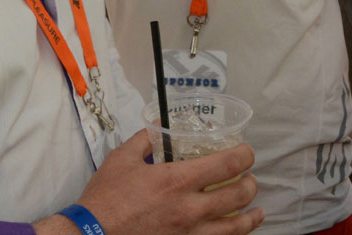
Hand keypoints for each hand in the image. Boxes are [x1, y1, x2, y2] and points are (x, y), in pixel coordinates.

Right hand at [40, 130, 263, 234]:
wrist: (94, 234)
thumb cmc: (106, 197)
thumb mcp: (122, 159)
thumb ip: (145, 140)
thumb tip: (158, 128)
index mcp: (177, 181)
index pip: (226, 164)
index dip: (244, 155)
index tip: (247, 152)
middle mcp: (190, 209)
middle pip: (238, 196)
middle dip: (251, 184)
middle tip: (250, 179)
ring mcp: (189, 234)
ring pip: (235, 228)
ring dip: (251, 217)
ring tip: (257, 211)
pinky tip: (233, 233)